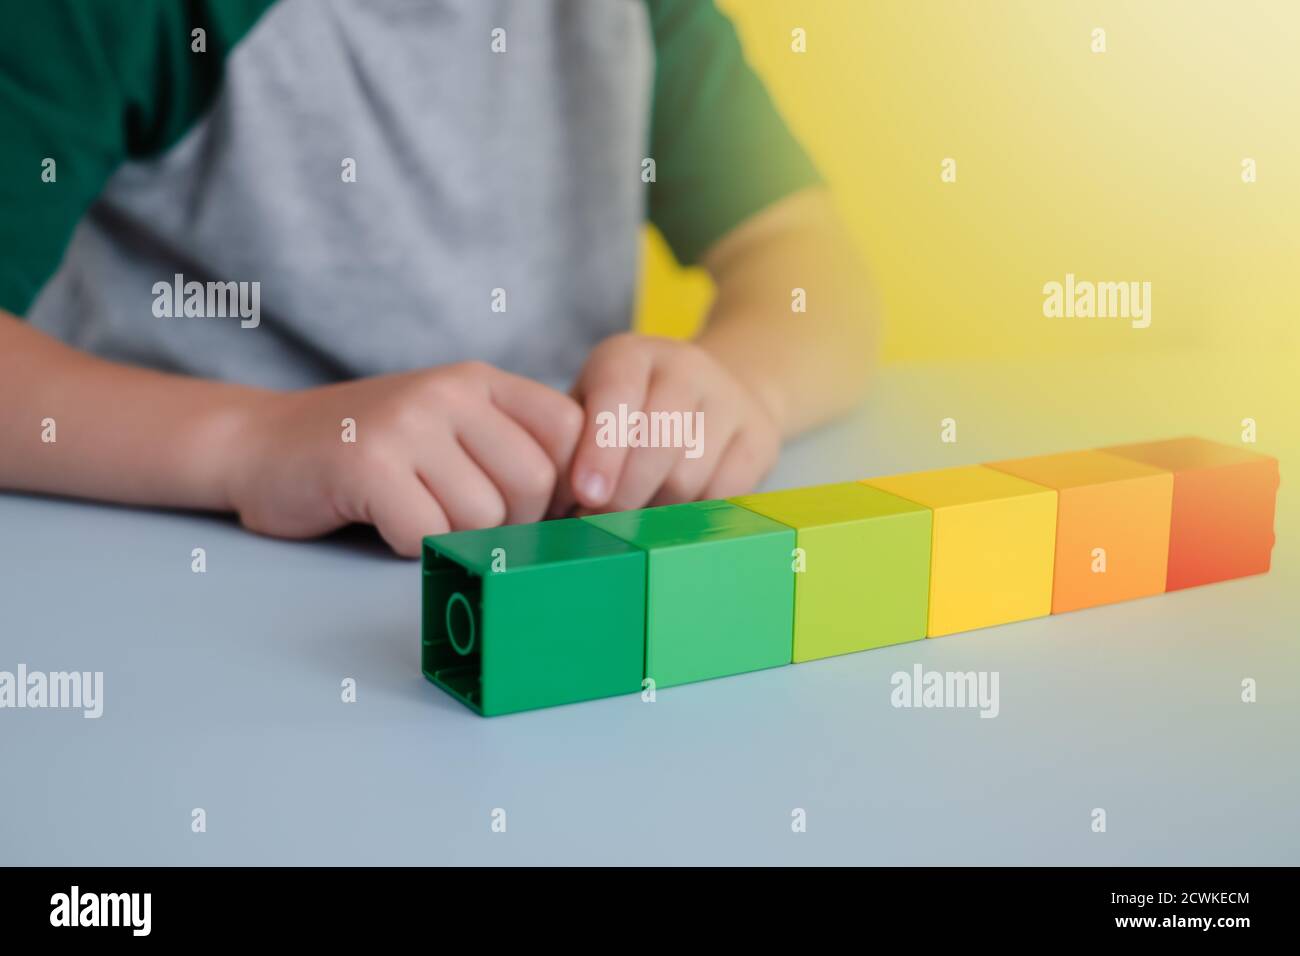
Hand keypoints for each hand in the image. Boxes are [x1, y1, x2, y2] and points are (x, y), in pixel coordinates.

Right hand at [226, 361, 583, 556]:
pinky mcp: (366, 464)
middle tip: (464, 521)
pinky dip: (410, 545)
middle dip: (512, 523)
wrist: (261, 444)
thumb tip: (589, 505)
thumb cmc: (371, 451)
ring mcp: (406, 423)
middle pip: (536, 483)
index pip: (571, 430)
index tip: (538, 511)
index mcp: (480, 381)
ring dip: (454, 536)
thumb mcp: (451, 428)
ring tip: (415, 512)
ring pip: (484, 517)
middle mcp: (448, 391)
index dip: (567, 484)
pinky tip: (383, 520)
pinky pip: (428, 534)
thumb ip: (513, 448)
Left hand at [564, 333, 780, 513]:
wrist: (710, 394)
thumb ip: (566, 449)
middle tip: (603, 521)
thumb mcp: (587, 414)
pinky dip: (694, 514)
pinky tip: (674, 513)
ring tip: (635, 517)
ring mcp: (728, 398)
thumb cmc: (625, 419)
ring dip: (656, 509)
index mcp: (629, 355)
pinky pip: (725, 492)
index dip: (601, 450)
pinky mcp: (759, 436)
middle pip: (657, 441)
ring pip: (689, 474)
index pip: (617, 395)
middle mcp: (684, 365)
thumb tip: (550, 506)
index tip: (587, 494)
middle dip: (625, 493)